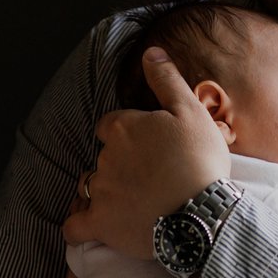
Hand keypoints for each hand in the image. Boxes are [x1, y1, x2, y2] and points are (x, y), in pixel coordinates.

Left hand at [63, 48, 230, 258]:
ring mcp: (101, 191)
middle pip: (103, 156)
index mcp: (123, 128)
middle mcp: (106, 157)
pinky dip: (78, 225)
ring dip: (103, 191)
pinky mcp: (100, 224)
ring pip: (89, 186)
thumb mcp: (191, 112)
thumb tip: (150, 52)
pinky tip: (88, 225)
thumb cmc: (200, 161)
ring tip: (130, 201)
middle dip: (120, 164)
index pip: (110, 125)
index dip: (127, 134)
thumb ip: (167, 80)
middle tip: (149, 177)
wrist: (203, 213)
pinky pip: (74, 226)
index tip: (148, 147)